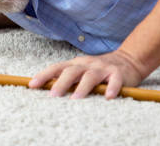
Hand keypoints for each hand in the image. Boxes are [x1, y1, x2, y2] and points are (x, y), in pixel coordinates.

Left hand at [28, 50, 145, 99]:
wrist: (128, 59)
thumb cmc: (98, 69)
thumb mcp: (81, 70)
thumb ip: (67, 77)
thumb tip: (46, 88)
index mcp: (76, 64)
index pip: (57, 68)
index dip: (44, 75)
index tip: (32, 84)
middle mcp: (87, 64)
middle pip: (72, 71)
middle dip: (61, 83)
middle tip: (52, 96)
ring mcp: (103, 68)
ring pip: (90, 76)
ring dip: (82, 87)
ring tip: (75, 99)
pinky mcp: (118, 74)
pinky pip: (114, 81)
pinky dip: (111, 88)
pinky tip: (108, 97)